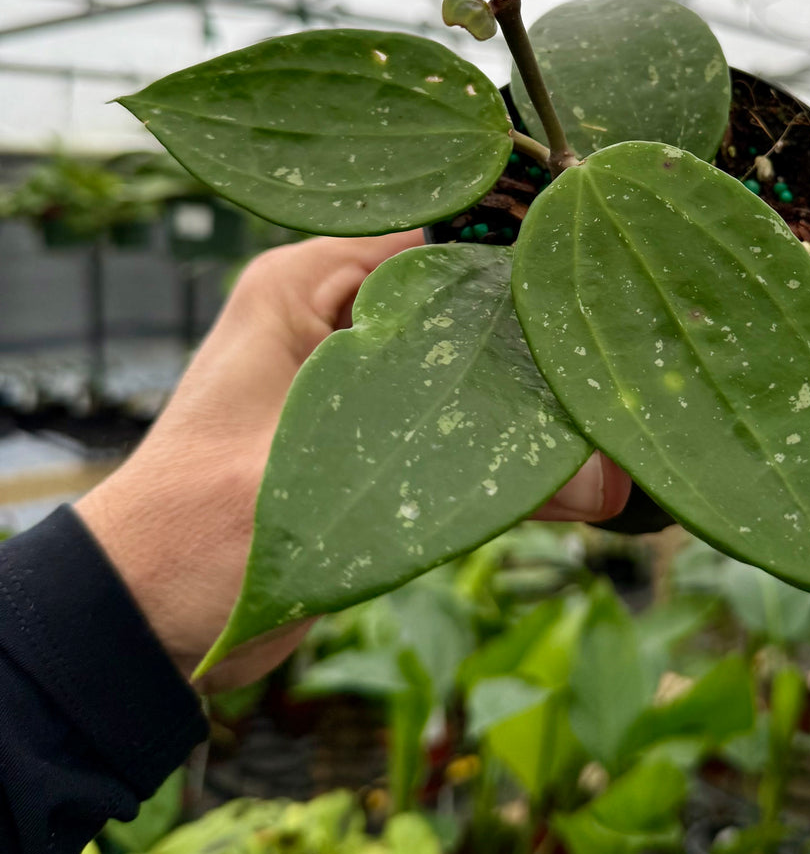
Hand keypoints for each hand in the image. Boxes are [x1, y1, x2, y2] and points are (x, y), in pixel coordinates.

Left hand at [76, 233, 629, 691]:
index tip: (598, 288)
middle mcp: (337, 318)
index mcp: (306, 283)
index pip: (436, 231)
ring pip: (472, 374)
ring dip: (537, 412)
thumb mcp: (321, 478)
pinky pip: (459, 433)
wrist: (141, 622)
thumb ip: (462, 468)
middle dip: (542, 348)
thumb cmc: (194, 529)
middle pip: (466, 307)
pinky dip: (512, 459)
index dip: (518, 256)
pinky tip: (583, 486)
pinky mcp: (372, 446)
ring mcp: (358, 385)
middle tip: (623, 375)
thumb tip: (600, 478)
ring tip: (616, 444)